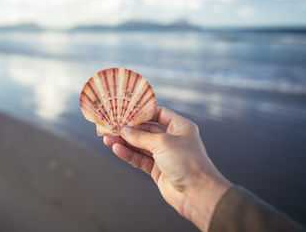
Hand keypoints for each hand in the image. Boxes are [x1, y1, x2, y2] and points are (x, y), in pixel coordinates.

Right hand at [103, 107, 232, 231]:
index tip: (126, 111)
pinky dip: (129, 154)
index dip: (143, 112)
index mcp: (180, 127)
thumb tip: (125, 130)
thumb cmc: (187, 162)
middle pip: (147, 131)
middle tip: (112, 126)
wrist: (197, 193)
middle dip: (129, 129)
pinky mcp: (158, 170)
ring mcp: (165, 155)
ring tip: (108, 138)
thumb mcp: (162, 143)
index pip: (159, 114)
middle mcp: (173, 139)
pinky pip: (141, 159)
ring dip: (125, 142)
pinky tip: (117, 149)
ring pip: (141, 146)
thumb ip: (141, 136)